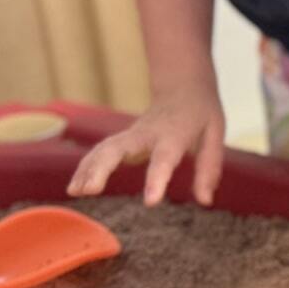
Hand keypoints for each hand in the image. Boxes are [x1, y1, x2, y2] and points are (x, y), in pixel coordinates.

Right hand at [67, 81, 224, 205]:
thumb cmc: (200, 113)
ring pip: (104, 148)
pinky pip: (100, 152)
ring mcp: (131, 134)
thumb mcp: (214, 135)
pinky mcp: (122, 138)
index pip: (164, 158)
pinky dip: (85, 167)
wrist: (183, 85)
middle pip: (119, 148)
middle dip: (102, 168)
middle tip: (90, 191)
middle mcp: (147, 133)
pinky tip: (74, 188)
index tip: (150, 202)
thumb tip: (205, 201)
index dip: (157, 179)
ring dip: (87, 169)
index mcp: (174, 134)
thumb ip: (209, 169)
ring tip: (75, 192)